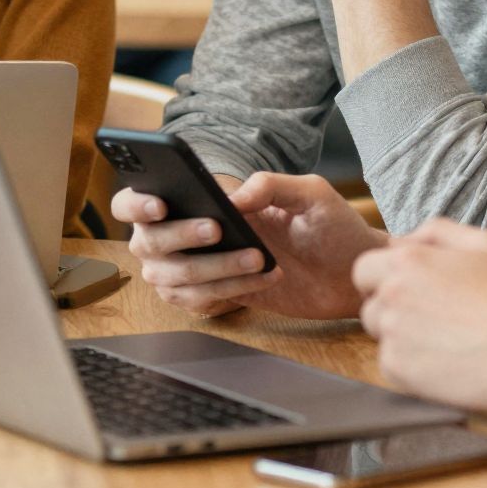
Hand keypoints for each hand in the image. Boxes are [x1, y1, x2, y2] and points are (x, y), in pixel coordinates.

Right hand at [115, 172, 382, 319]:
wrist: (350, 273)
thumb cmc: (329, 225)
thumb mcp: (310, 193)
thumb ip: (270, 185)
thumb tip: (230, 199)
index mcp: (203, 198)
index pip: (141, 199)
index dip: (136, 204)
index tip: (160, 205)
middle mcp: (192, 230)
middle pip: (148, 241)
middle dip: (179, 236)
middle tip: (218, 231)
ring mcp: (201, 266)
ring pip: (169, 276)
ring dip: (209, 270)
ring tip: (258, 261)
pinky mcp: (215, 295)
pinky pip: (193, 301)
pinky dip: (222, 293)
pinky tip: (257, 284)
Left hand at [351, 217, 486, 411]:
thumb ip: (437, 232)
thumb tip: (401, 239)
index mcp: (407, 261)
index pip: (364, 269)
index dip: (382, 280)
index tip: (408, 292)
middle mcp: (392, 295)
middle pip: (371, 304)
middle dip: (392, 309)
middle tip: (434, 318)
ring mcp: (393, 335)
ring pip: (380, 335)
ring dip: (401, 337)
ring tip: (444, 340)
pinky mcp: (400, 370)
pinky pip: (392, 365)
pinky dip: (412, 366)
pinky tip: (446, 362)